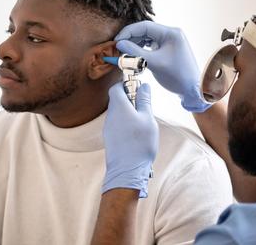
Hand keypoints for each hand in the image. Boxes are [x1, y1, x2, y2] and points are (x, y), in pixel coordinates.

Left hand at [102, 82, 158, 197]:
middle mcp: (110, 115)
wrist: (127, 170)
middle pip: (117, 100)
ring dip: (129, 112)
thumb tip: (144, 86)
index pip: (116, 88)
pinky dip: (125, 122)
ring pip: (118, 112)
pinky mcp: (109, 137)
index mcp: (119, 107)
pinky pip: (117, 123)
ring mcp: (108, 127)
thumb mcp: (147, 118)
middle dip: (130, 99)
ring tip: (142, 122)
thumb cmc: (139, 143)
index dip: (126, 85)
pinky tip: (135, 133)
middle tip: (144, 107)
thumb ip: (144, 100)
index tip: (138, 89)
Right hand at [115, 21, 211, 112]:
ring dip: (135, 45)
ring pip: (147, 38)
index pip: (144, 26)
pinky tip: (134, 56)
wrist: (192, 89)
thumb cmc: (177, 76)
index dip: (128, 32)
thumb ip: (135, 52)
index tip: (117, 41)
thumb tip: (119, 44)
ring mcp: (170, 41)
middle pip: (145, 31)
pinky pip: (151, 45)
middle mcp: (171, 34)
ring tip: (125, 53)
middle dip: (131, 39)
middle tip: (118, 48)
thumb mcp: (154, 63)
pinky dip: (142, 50)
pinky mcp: (168, 49)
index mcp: (170, 33)